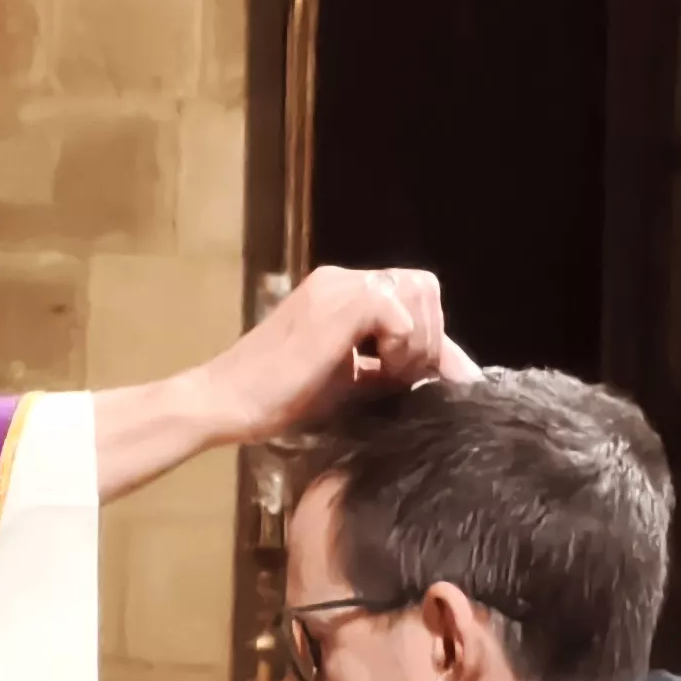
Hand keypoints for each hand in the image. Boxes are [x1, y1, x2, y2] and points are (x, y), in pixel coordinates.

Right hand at [187, 266, 452, 445]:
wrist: (227, 402)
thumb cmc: (277, 399)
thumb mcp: (351, 382)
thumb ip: (396, 371)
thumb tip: (453, 375)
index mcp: (340, 292)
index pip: (412, 298)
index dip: (431, 340)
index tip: (436, 382)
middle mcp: (341, 279)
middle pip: (423, 288)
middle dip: (429, 339)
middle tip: (405, 381)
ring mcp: (338, 286)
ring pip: (418, 295)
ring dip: (417, 343)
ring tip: (389, 379)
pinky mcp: (339, 303)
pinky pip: (402, 316)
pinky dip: (402, 350)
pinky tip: (377, 375)